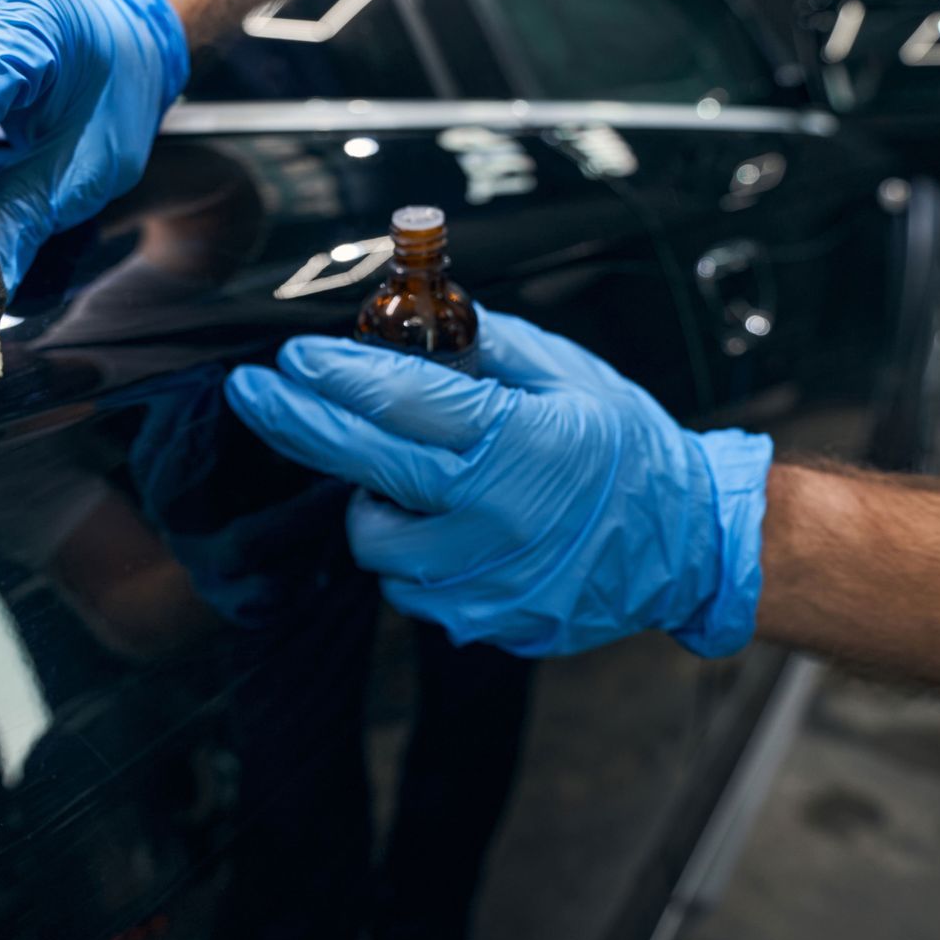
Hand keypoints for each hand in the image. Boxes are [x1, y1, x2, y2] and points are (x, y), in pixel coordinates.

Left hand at [224, 311, 772, 656]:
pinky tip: (445, 526)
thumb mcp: (566, 376)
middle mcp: (495, 518)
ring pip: (375, 542)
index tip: (290, 358)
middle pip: (361, 469)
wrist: (689, 545)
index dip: (334, 377)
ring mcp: (486, 581)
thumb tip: (411, 317)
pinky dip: (410, 553)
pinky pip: (410, 588)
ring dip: (372, 501)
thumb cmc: (630, 450)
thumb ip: (484, 347)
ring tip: (412, 476)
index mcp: (517, 444)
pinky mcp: (484, 622)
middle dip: (296, 425)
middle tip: (251, 392)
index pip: (399, 404)